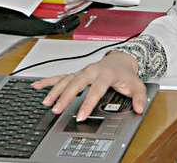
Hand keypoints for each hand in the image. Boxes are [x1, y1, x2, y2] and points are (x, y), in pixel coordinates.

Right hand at [32, 50, 147, 119]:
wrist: (121, 60)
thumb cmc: (126, 74)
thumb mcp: (137, 85)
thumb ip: (139, 97)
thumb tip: (140, 108)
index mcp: (105, 74)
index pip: (95, 90)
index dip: (88, 103)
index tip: (81, 115)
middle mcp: (91, 71)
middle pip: (76, 83)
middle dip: (65, 97)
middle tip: (57, 109)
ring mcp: (82, 72)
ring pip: (66, 80)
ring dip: (55, 91)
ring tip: (46, 103)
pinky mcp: (76, 73)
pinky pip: (60, 76)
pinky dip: (48, 81)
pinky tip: (36, 86)